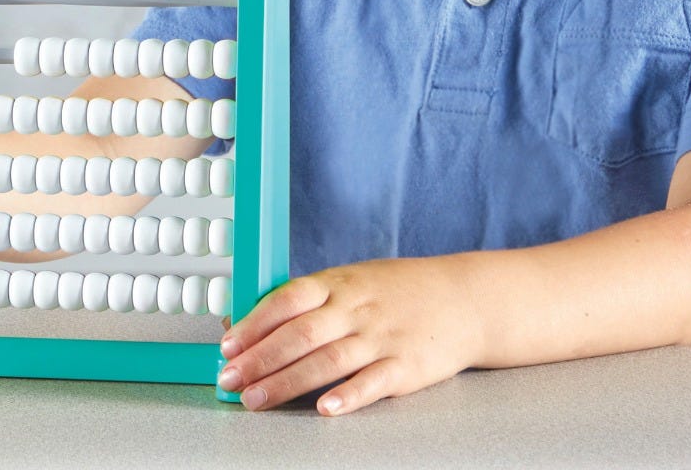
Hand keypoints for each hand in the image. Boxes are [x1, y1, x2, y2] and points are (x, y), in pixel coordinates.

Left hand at [217, 257, 483, 415]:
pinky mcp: (406, 366)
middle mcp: (356, 308)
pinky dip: (348, 395)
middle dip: (259, 359)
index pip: (287, 300)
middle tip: (229, 380)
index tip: (227, 346)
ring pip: (327, 360)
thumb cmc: (397, 291)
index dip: (254, 324)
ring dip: (286, 382)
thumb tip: (253, 320)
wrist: (463, 298)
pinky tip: (324, 409)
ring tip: (256, 400)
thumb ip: (309, 301)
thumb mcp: (352, 281)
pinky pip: (372, 382)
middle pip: (299, 334)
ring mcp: (381, 337)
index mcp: (338, 282)